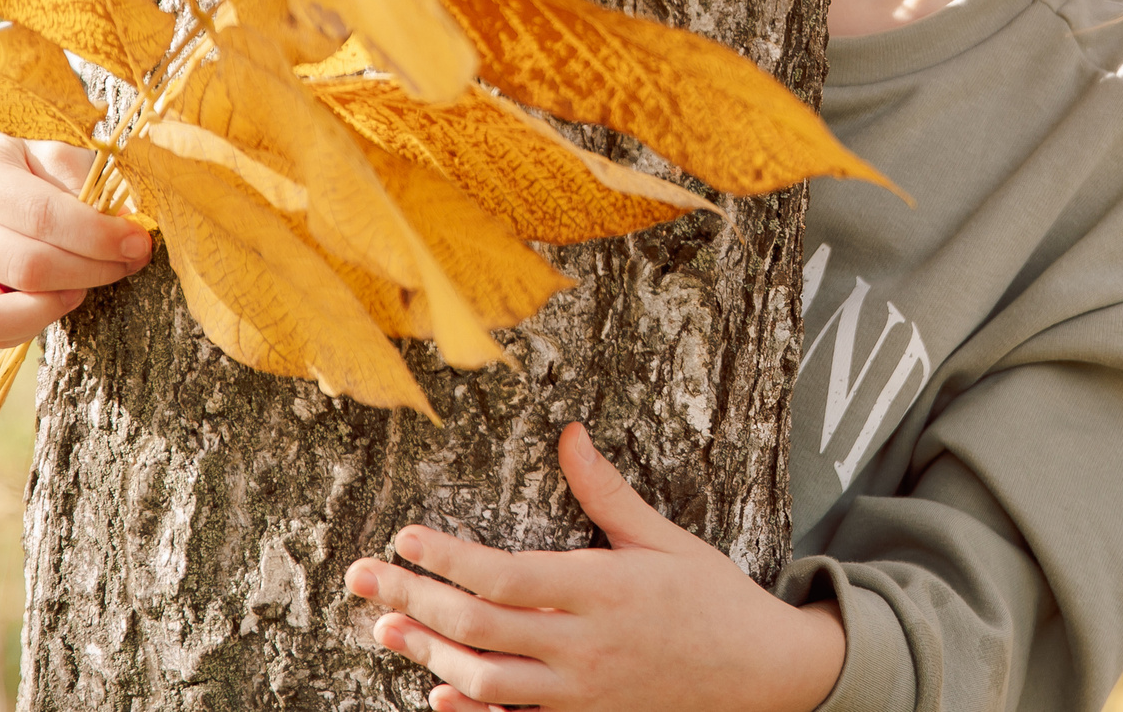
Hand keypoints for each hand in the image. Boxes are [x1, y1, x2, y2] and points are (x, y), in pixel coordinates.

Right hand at [0, 127, 151, 345]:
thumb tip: (128, 230)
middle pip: (27, 266)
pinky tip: (64, 294)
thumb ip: (91, 186)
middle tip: (130, 260)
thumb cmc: (36, 167)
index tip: (137, 241)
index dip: (96, 235)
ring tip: (87, 281)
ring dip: (57, 303)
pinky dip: (35, 322)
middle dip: (92, 270)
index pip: (41, 215)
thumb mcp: (61, 154)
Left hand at [346, 424, 846, 711]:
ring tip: (385, 628)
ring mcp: (581, 694)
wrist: (761, 675)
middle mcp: (584, 646)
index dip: (446, 558)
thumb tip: (570, 435)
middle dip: (412, 600)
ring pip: (484, 678)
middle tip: (362, 579)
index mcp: (602, 590)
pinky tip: (437, 692)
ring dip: (427, 652)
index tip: (405, 538)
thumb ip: (606, 493)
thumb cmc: (712, 599)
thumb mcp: (664, 539)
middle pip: (478, 625)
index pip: (504, 575)